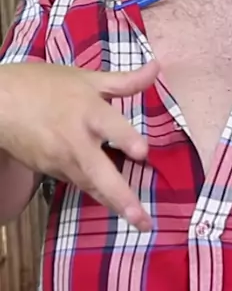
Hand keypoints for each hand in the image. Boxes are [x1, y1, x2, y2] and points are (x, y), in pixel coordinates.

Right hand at [0, 61, 158, 230]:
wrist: (0, 104)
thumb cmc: (46, 86)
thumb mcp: (86, 78)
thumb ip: (125, 81)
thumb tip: (157, 67)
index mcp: (87, 111)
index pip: (109, 126)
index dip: (126, 138)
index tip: (142, 152)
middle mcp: (75, 141)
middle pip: (99, 172)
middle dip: (121, 197)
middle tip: (142, 220)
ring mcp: (61, 160)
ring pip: (91, 186)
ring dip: (113, 204)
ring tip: (137, 223)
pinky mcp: (51, 172)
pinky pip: (80, 184)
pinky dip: (97, 194)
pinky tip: (114, 204)